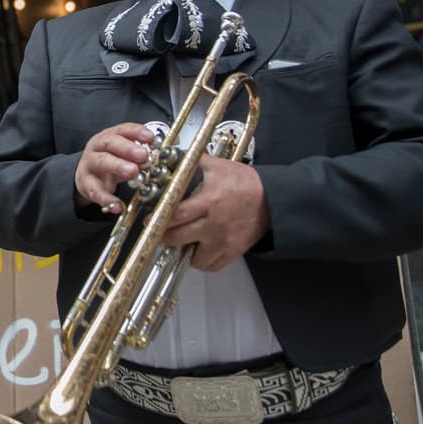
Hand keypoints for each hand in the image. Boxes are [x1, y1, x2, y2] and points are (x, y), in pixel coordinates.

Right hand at [74, 123, 154, 212]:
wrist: (86, 177)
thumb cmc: (110, 162)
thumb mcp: (123, 154)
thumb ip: (139, 154)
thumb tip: (161, 157)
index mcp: (109, 137)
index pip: (123, 130)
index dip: (137, 132)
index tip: (150, 138)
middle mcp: (98, 148)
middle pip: (110, 143)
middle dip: (128, 148)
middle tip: (143, 155)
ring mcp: (90, 165)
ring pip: (101, 161)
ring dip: (117, 165)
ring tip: (133, 172)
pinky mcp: (87, 185)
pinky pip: (96, 191)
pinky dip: (107, 199)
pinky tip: (118, 205)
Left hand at [161, 154, 268, 270]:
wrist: (272, 199)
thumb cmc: (244, 182)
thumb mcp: (217, 166)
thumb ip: (193, 163)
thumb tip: (171, 156)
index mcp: (209, 201)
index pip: (176, 215)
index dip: (159, 220)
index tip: (150, 220)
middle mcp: (215, 224)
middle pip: (179, 238)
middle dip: (165, 236)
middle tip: (160, 231)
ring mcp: (224, 241)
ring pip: (194, 258)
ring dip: (184, 251)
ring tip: (182, 241)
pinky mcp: (233, 251)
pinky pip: (211, 266)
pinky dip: (201, 261)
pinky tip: (198, 249)